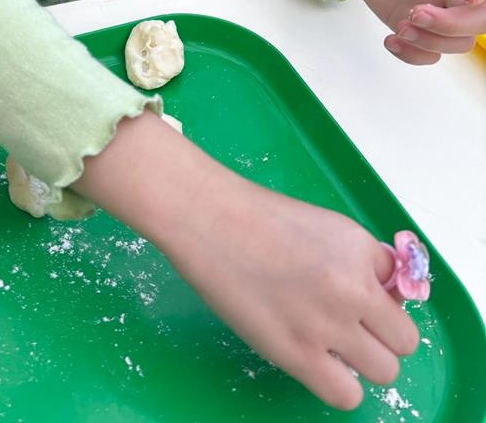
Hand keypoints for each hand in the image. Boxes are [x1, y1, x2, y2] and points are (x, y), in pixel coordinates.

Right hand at [75, 112, 418, 409]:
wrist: (208, 219)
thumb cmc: (257, 216)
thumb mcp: (323, 225)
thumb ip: (356, 259)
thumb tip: (378, 295)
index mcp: (361, 250)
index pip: (401, 292)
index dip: (377, 296)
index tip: (352, 292)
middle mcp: (355, 288)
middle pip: (404, 340)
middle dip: (382, 335)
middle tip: (348, 324)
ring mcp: (328, 325)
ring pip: (385, 372)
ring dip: (364, 362)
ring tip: (331, 345)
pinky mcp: (298, 355)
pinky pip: (347, 395)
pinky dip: (339, 385)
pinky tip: (316, 362)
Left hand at [315, 0, 485, 63]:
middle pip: (480, 19)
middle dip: (453, 24)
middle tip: (415, 12)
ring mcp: (434, 9)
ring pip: (459, 41)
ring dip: (433, 42)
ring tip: (401, 26)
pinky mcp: (414, 26)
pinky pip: (429, 54)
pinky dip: (414, 56)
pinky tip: (391, 40)